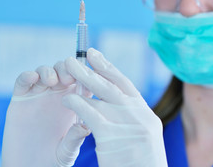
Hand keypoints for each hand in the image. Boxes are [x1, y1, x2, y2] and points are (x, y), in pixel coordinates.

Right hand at [2, 61, 90, 166]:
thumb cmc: (54, 160)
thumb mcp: (68, 150)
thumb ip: (75, 138)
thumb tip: (85, 127)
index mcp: (76, 103)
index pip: (84, 81)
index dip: (87, 75)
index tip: (90, 73)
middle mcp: (59, 95)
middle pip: (66, 71)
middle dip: (68, 70)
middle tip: (69, 78)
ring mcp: (40, 95)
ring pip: (46, 71)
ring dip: (50, 71)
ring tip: (52, 81)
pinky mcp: (20, 98)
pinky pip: (23, 81)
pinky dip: (28, 76)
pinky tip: (33, 78)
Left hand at [63, 48, 167, 166]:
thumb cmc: (142, 164)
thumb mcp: (142, 136)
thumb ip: (130, 118)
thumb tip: (112, 103)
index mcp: (146, 114)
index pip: (125, 85)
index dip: (109, 69)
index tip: (96, 56)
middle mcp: (138, 114)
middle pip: (113, 85)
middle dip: (94, 68)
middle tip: (79, 55)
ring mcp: (126, 123)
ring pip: (101, 95)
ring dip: (83, 79)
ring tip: (67, 68)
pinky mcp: (110, 134)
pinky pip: (90, 113)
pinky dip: (78, 103)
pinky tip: (67, 98)